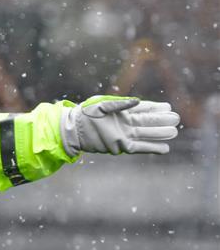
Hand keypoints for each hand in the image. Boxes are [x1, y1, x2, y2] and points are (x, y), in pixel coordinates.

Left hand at [60, 95, 179, 155]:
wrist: (73, 129)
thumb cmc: (86, 114)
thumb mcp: (102, 105)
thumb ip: (120, 104)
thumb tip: (138, 101)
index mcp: (121, 111)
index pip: (143, 109)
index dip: (155, 108)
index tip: (167, 106)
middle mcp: (125, 123)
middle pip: (147, 121)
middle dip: (161, 120)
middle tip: (176, 118)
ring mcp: (123, 134)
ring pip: (146, 134)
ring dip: (159, 134)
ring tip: (174, 132)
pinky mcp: (120, 146)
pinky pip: (139, 148)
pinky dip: (151, 148)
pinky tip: (164, 148)